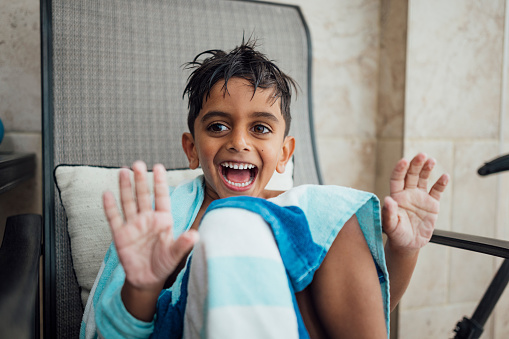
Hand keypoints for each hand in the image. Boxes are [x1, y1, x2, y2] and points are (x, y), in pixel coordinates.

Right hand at [103, 161, 198, 291]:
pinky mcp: (120, 235)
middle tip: (138, 164)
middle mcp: (147, 219)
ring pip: (128, 202)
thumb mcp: (175, 255)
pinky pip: (114, 219)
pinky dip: (110, 207)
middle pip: (143, 196)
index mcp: (163, 220)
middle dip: (141, 180)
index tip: (159, 166)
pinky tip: (107, 194)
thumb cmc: (163, 264)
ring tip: (123, 171)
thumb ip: (183, 244)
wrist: (147, 279)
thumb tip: (195, 236)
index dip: (160, 183)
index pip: (161, 197)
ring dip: (125, 188)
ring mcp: (133, 225)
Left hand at [382, 153, 448, 252]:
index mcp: (396, 196)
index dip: (400, 169)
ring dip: (427, 169)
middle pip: (411, 175)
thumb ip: (389, 213)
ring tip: (431, 161)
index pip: (397, 178)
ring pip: (423, 179)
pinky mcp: (432, 204)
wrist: (409, 244)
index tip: (404, 161)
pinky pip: (436, 191)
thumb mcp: (390, 225)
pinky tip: (444, 176)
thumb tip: (388, 200)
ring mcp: (420, 197)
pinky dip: (440, 184)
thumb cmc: (396, 234)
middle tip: (421, 155)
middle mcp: (408, 193)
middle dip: (415, 164)